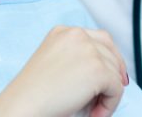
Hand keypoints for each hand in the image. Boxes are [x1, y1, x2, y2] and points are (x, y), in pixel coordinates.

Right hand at [0, 26, 128, 116]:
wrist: (24, 103)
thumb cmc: (35, 92)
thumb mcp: (55, 64)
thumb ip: (78, 59)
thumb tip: (111, 72)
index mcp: (63, 32)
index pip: (100, 38)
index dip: (111, 58)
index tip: (115, 77)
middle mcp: (77, 35)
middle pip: (111, 51)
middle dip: (115, 74)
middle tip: (110, 96)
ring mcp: (88, 50)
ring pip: (115, 73)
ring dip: (108, 94)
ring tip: (93, 110)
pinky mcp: (98, 69)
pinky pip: (116, 89)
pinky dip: (110, 105)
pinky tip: (94, 114)